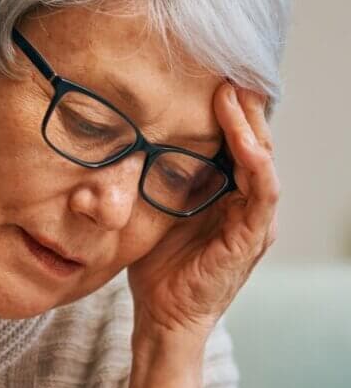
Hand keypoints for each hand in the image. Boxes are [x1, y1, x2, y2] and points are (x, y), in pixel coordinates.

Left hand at [127, 83, 279, 343]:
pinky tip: (243, 140)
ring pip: (262, 159)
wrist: (162, 318)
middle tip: (225, 69)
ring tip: (231, 93)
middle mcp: (248, 203)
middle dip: (242, 105)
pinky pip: (263, 191)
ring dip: (248, 125)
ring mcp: (255, 220)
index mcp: (228, 194)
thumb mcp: (153, 210)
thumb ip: (153, 176)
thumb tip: (125, 137)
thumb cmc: (156, 268)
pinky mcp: (254, 237)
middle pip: (254, 141)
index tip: (208, 74)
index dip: (228, 109)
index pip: (235, 141)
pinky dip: (256, 162)